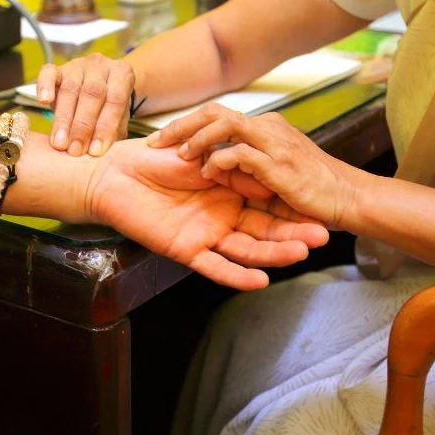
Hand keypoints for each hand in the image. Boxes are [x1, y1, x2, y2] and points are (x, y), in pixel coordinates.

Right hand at [35, 54, 133, 156]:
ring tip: (60, 143)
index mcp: (122, 74)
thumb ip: (114, 131)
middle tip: (75, 151)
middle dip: (83, 126)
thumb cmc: (110, 107)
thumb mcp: (119, 118)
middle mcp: (100, 65)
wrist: (99, 85)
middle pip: (92, 92)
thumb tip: (103, 153)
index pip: (115, 100)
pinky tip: (43, 102)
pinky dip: (45, 86)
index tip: (95, 151)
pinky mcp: (57, 68)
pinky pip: (48, 73)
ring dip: (64, 119)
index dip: (105, 127)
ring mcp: (77, 65)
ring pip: (70, 88)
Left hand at [87, 138, 329, 290]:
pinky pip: (215, 267)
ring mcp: (207, 235)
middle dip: (293, 233)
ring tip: (301, 255)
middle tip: (321, 234)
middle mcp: (223, 215)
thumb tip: (261, 163)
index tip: (320, 206)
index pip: (268, 202)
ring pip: (246, 249)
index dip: (292, 205)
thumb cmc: (152, 156)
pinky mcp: (186, 251)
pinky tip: (260, 281)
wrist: (112, 172)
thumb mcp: (196, 153)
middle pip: (264, 229)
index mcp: (229, 190)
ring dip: (273, 254)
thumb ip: (226, 163)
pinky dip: (237, 275)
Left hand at [147, 104, 362, 229]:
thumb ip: (252, 164)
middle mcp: (268, 128)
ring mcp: (273, 143)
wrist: (350, 196)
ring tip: (179, 154)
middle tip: (156, 141)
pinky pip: (240, 154)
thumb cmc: (316, 186)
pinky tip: (207, 171)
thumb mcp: (279, 169)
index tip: (163, 139)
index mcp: (266, 128)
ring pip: (225, 125)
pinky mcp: (277, 165)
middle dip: (182, 124)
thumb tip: (220, 166)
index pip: (218, 115)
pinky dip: (220, 159)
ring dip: (197, 137)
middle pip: (215, 112)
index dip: (188, 124)